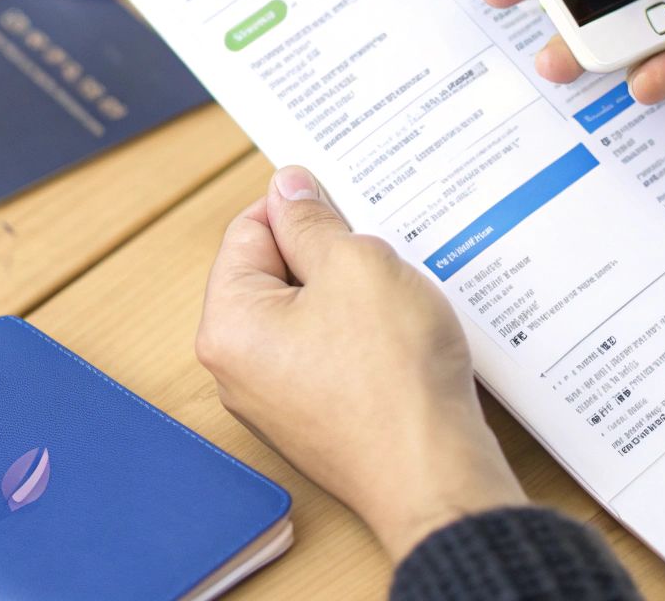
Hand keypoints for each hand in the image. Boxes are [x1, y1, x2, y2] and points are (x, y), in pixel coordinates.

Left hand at [197, 166, 525, 559]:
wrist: (434, 475)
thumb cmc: (393, 377)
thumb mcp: (357, 266)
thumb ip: (313, 221)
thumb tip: (289, 188)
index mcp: (229, 324)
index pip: (249, 230)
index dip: (301, 208)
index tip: (345, 204)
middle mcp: (238, 368)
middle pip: (275, 274)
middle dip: (328, 256)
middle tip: (379, 257)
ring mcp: (275, 400)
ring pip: (308, 314)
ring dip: (350, 296)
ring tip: (395, 301)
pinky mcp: (314, 419)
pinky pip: (329, 354)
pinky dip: (362, 336)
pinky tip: (399, 338)